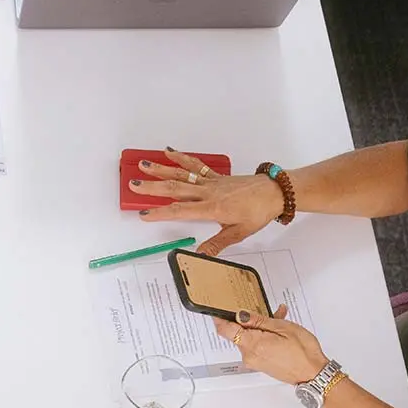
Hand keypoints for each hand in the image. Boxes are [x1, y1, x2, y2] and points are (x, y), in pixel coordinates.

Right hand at [132, 148, 287, 254]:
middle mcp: (208, 193)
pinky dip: (182, 158)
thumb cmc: (258, 211)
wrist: (274, 192)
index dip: (160, 213)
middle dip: (153, 187)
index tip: (144, 214)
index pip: (180, 210)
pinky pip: (196, 165)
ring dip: (162, 168)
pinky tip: (169, 152)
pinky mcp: (216, 176)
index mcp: (212, 208)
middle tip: (134, 184)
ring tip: (144, 164)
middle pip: (176, 188)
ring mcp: (211, 182)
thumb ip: (216, 244)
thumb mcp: (238, 233)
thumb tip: (199, 256)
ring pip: (182, 173)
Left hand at [214, 305, 328, 384]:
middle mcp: (249, 355)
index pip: (226, 330)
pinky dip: (264, 336)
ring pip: (249, 339)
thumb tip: (241, 315)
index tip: (220, 309)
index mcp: (252, 344)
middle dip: (250, 320)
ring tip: (279, 319)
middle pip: (238, 333)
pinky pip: (256, 346)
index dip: (220, 318)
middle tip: (264, 310)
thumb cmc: (302, 352)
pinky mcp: (260, 364)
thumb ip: (259, 320)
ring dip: (260, 327)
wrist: (312, 374)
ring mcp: (254, 361)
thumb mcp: (282, 327)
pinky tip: (278, 331)